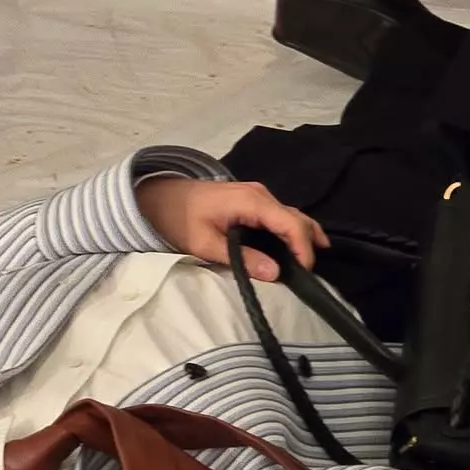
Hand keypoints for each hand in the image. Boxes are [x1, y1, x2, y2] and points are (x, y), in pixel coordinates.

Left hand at [136, 177, 329, 280]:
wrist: (160, 197)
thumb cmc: (179, 219)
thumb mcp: (204, 243)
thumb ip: (240, 258)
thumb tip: (274, 273)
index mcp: (251, 201)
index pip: (290, 223)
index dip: (303, 248)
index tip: (305, 273)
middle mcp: (261, 195)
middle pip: (296, 218)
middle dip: (308, 245)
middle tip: (309, 274)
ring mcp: (258, 195)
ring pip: (291, 216)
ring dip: (302, 238)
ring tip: (307, 264)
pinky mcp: (253, 201)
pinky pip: (280, 216)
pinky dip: (291, 232)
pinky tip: (294, 251)